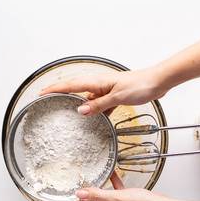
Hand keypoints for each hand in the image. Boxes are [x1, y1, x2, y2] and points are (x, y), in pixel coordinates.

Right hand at [40, 66, 168, 114]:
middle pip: (74, 88)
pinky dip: (94, 110)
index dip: (55, 88)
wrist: (157, 81)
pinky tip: (93, 119)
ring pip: (87, 98)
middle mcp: (99, 84)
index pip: (70, 84)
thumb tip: (81, 111)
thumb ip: (99, 105)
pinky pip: (99, 104)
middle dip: (59, 93)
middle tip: (46, 99)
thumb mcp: (118, 97)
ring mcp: (106, 90)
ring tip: (66, 112)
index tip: (42, 93)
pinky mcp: (113, 96)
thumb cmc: (140, 85)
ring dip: (77, 104)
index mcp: (97, 82)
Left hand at [64, 172, 164, 200]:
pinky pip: (115, 194)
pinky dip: (112, 185)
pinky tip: (113, 175)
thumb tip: (79, 193)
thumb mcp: (116, 198)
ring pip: (102, 200)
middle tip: (72, 192)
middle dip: (81, 199)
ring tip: (90, 183)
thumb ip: (97, 195)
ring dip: (96, 192)